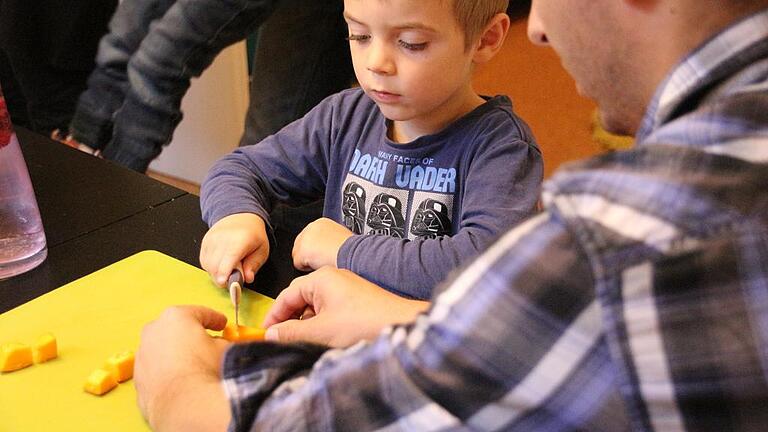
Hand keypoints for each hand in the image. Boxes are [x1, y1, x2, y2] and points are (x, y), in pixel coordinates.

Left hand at [135, 306, 231, 431]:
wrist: (185, 403)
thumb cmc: (204, 371)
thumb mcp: (225, 348)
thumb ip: (221, 341)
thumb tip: (221, 346)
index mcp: (176, 317)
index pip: (200, 313)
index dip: (215, 319)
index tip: (221, 324)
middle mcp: (154, 331)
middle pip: (177, 329)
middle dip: (191, 335)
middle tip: (206, 344)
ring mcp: (143, 354)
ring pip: (163, 349)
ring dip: (177, 354)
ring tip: (194, 366)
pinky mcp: (138, 376)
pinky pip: (157, 368)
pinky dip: (167, 371)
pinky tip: (181, 380)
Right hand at [200, 213, 269, 286]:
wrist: (240, 216)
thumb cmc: (252, 234)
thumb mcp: (262, 249)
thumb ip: (254, 265)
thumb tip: (247, 278)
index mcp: (239, 240)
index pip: (228, 259)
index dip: (224, 273)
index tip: (224, 283)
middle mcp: (222, 239)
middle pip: (215, 266)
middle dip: (223, 279)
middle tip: (234, 278)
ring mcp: (211, 240)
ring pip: (208, 266)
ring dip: (217, 274)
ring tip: (229, 268)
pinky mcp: (204, 242)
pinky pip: (203, 262)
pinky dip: (211, 268)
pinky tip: (221, 264)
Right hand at [262, 267, 428, 347]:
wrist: (401, 325)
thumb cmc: (364, 323)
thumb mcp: (320, 331)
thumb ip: (292, 333)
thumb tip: (271, 335)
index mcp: (321, 278)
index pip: (287, 295)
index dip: (274, 316)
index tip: (265, 333)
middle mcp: (333, 277)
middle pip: (300, 298)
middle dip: (289, 320)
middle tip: (281, 340)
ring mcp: (346, 287)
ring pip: (316, 305)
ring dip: (306, 323)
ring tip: (302, 342)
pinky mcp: (357, 299)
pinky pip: (331, 308)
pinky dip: (322, 322)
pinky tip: (323, 338)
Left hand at [292, 218, 352, 270]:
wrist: (350, 253)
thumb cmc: (351, 249)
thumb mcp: (341, 238)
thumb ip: (329, 239)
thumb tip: (328, 246)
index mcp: (322, 223)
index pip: (310, 237)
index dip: (316, 248)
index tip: (323, 253)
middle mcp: (311, 227)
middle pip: (301, 245)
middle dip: (310, 254)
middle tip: (323, 259)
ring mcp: (304, 238)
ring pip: (298, 255)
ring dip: (308, 261)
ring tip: (322, 262)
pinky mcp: (301, 250)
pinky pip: (298, 264)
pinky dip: (307, 268)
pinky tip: (318, 265)